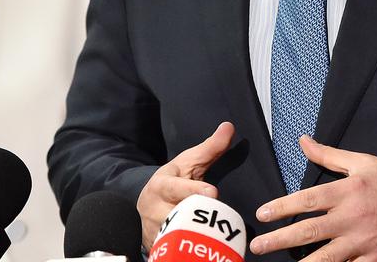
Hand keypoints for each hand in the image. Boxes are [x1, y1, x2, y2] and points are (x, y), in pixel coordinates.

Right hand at [137, 121, 235, 248]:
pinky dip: (186, 254)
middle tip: (217, 222)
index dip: (194, 191)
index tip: (213, 194)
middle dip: (197, 220)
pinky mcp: (157, 248)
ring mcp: (154, 231)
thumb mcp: (188, 162)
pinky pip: (172, 253)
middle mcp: (154, 209)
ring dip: (193, 239)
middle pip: (178, 217)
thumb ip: (210, 148)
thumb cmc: (175, 179)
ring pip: (175, 238)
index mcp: (161, 185)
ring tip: (212, 241)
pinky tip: (200, 254)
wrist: (147, 203)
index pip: (176, 188)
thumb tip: (229, 127)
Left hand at [250, 136, 376, 261]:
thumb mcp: (362, 161)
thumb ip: (329, 155)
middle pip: (309, 231)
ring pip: (326, 258)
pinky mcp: (375, 260)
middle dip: (279, 240)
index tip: (263, 213)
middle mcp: (352, 218)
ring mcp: (363, 242)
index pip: (308, 200)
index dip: (282, 207)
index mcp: (347, 192)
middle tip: (257, 246)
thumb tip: (303, 141)